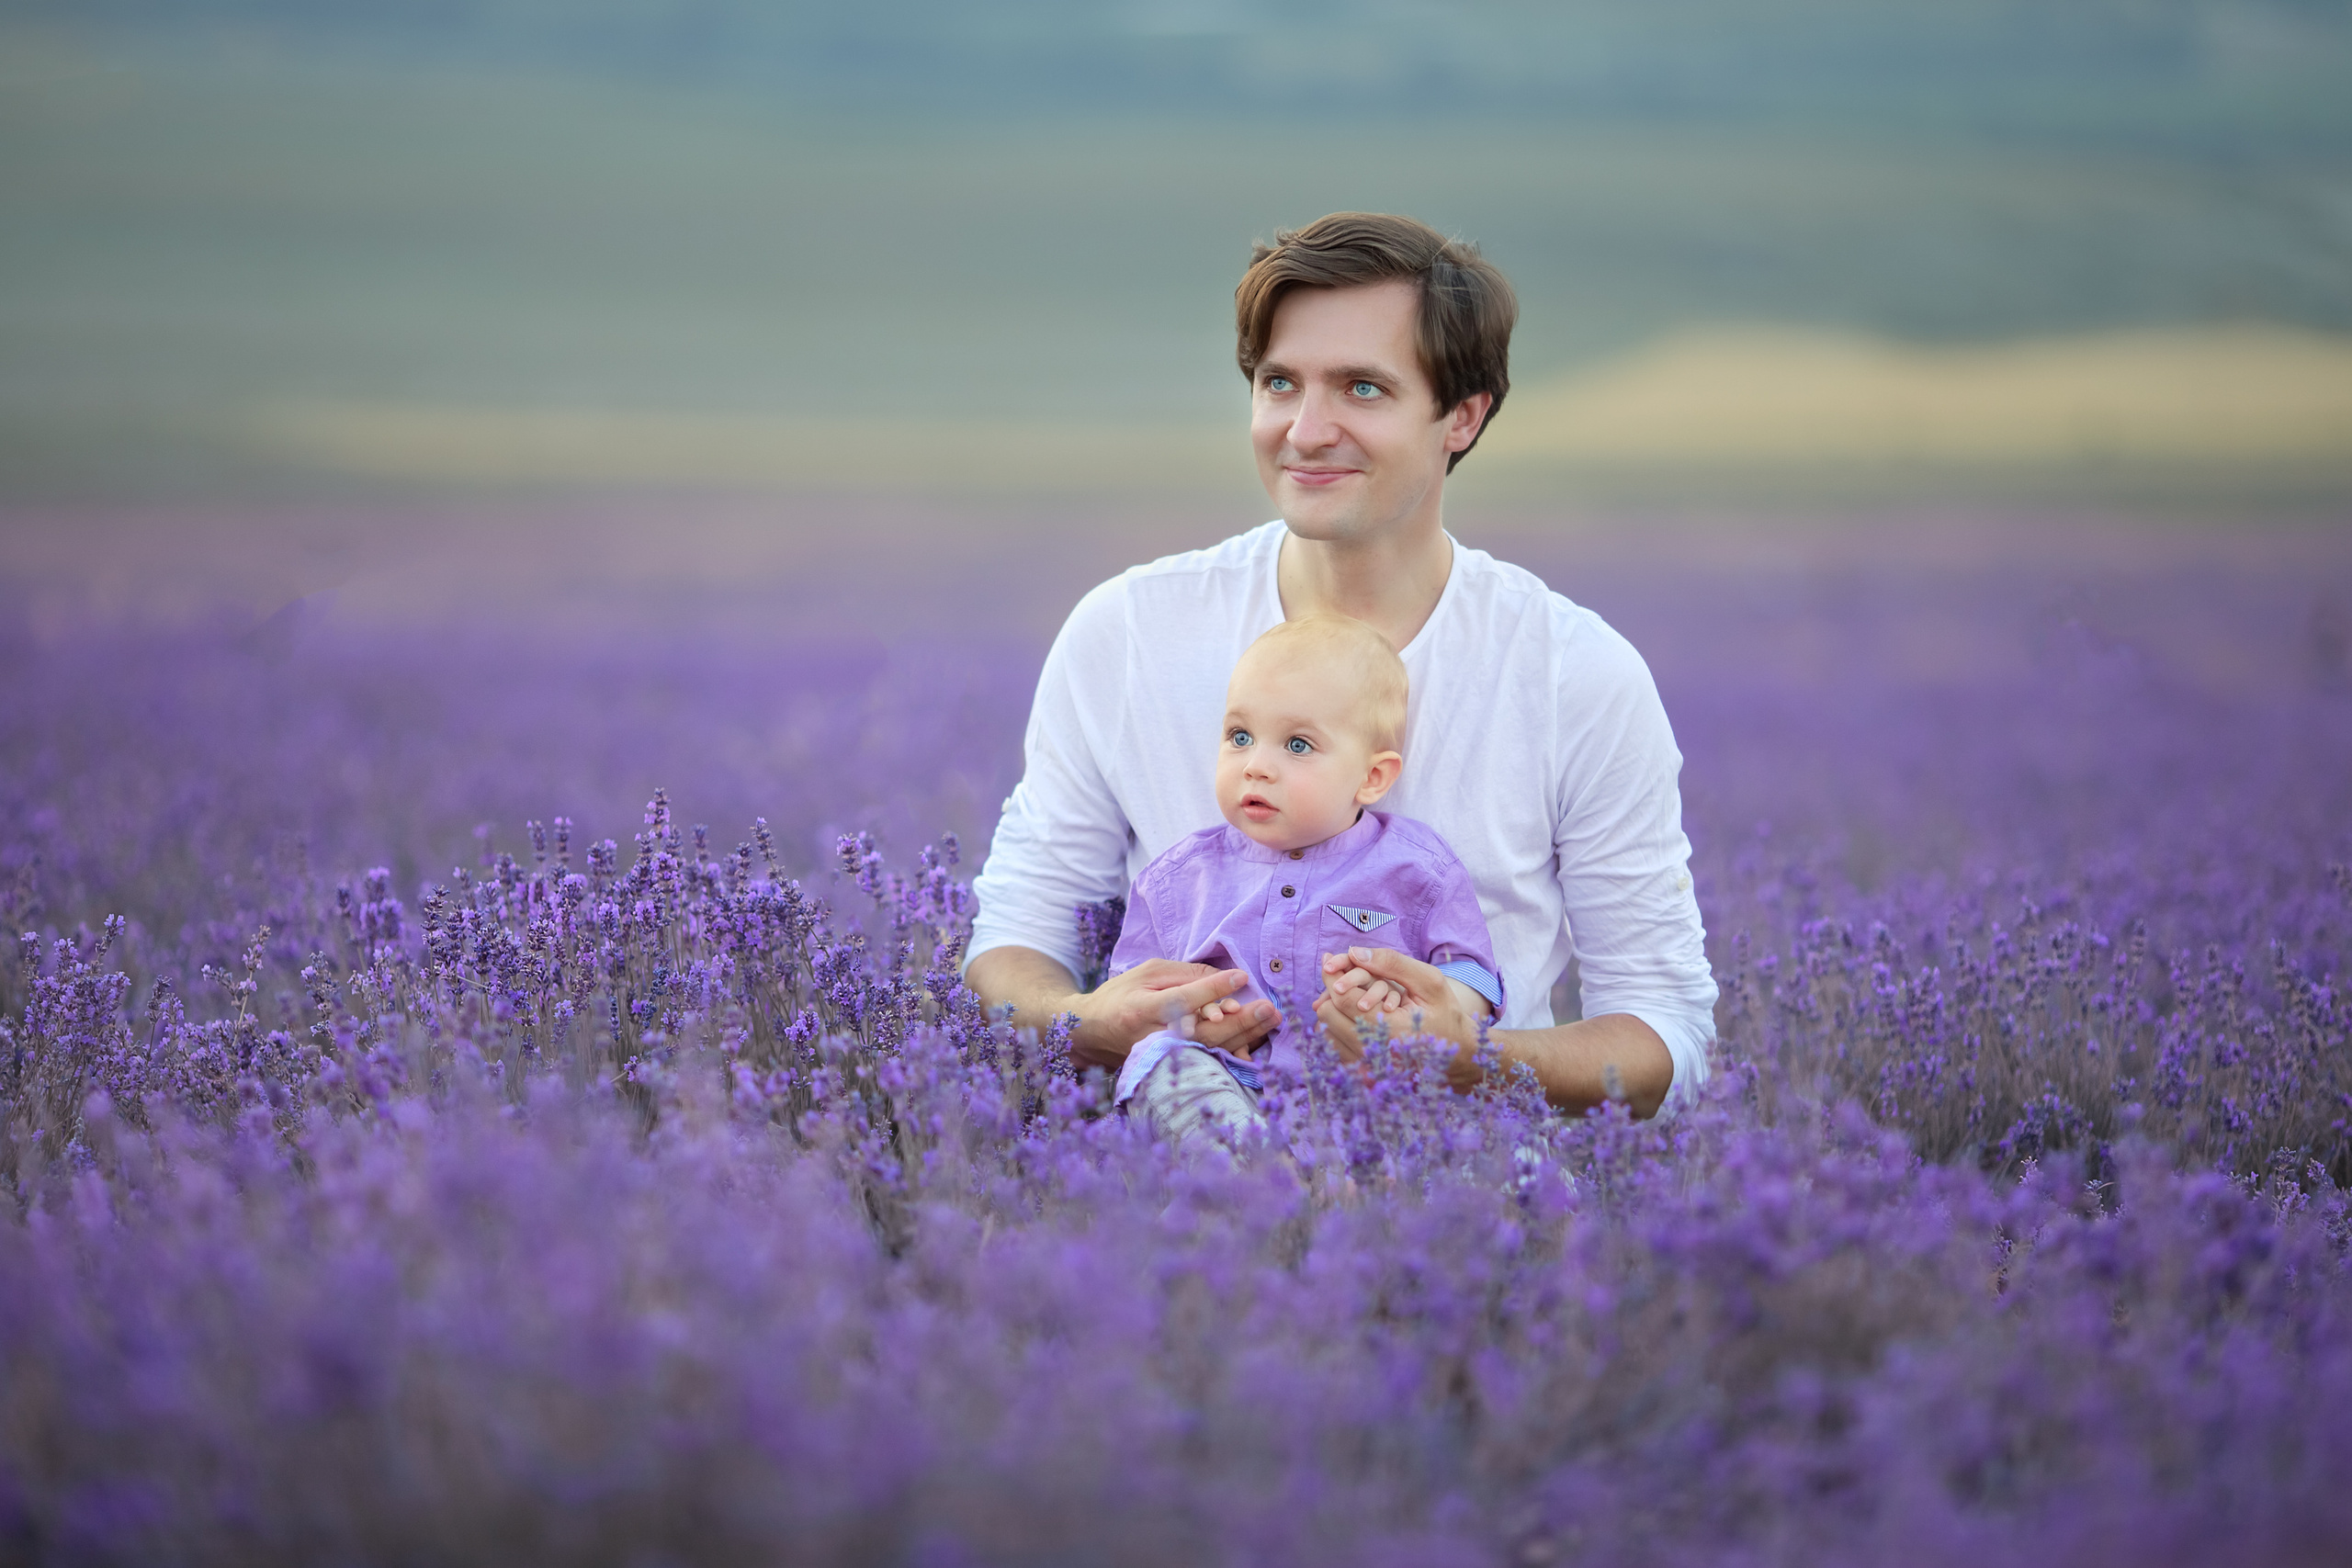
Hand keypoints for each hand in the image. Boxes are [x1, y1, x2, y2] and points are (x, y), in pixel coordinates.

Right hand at [1066, 958, 1276, 1069]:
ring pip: (1207, 1050)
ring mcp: (1161, 1059)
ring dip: (1243, 1037)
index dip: (1212, 989)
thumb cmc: (1121, 995)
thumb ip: (1185, 974)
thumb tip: (1224, 979)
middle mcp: (1151, 1039)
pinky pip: (1205, 1062)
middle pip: (1201, 1032)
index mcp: (1141, 1010)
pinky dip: (1230, 1054)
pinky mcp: (1169, 1069)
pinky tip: (1253, 1044)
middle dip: (1239, 1021)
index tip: (1241, 977)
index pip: (1181, 1000)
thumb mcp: (1147, 973)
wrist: (1091, 1032)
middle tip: (1268, 1008)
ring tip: (1269, 1021)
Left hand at [1312, 946, 1485, 1071]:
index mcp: (1391, 1029)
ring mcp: (1367, 1068)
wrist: (1458, 1057)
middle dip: (1332, 991)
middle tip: (1342, 978)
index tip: (1330, 961)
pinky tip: (1356, 1018)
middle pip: (1327, 1014)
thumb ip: (1392, 963)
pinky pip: (1334, 1047)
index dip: (1332, 975)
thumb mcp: (1429, 982)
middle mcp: (1374, 1053)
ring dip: (1335, 1010)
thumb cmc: (1446, 1015)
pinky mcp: (1363, 1076)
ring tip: (1353, 999)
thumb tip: (1353, 953)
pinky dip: (1339, 1028)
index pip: (1343, 998)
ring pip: (1326, 1031)